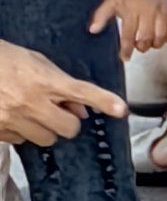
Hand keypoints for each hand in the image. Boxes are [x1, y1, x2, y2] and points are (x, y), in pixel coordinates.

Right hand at [0, 40, 126, 147]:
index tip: (121, 109)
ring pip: (48, 139)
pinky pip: (23, 141)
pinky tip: (13, 114)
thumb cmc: (3, 59)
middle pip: (69, 129)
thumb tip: (81, 110)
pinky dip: (23, 132)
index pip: (81, 91)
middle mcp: (30, 101)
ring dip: (45, 128)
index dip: (102, 100)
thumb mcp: (34, 61)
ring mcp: (13, 119)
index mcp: (41, 79)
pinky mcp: (0, 131)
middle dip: (67, 122)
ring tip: (31, 111)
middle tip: (57, 111)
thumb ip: (61, 84)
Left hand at [90, 0, 166, 58]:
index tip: (125, 58)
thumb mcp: (111, 1)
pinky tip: (161, 36)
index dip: (127, 49)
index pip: (128, 35)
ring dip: (155, 44)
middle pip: (147, 38)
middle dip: (142, 47)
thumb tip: (92, 31)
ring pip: (161, 37)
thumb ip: (101, 16)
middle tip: (139, 46)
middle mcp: (147, 10)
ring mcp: (162, 11)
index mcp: (131, 9)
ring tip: (150, 41)